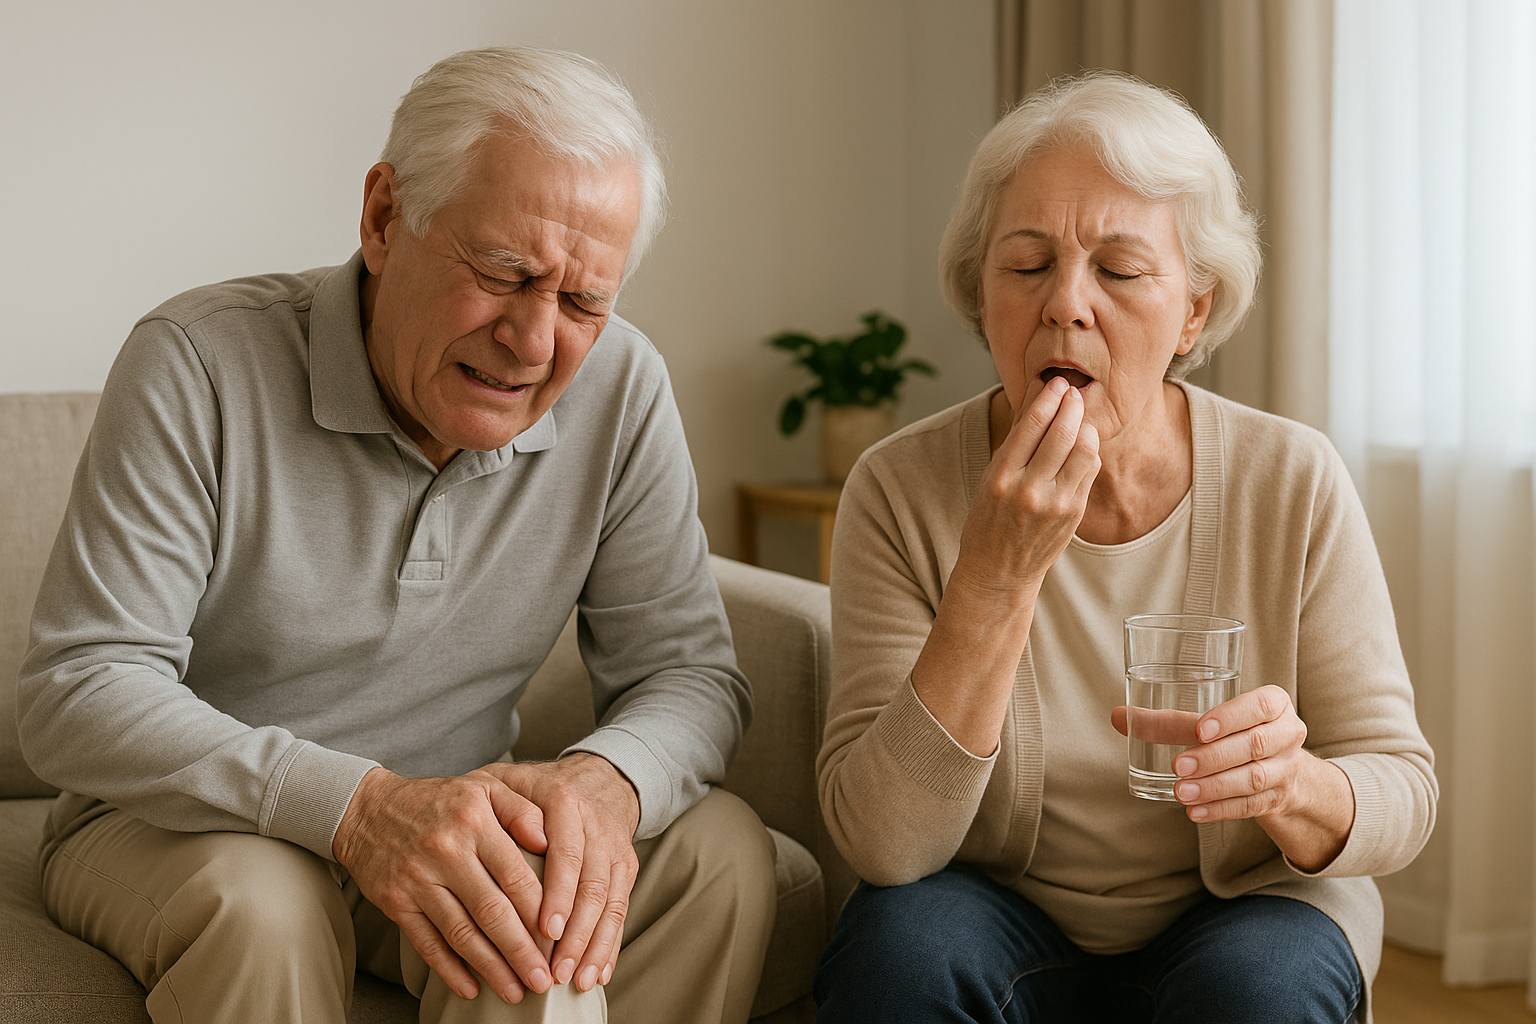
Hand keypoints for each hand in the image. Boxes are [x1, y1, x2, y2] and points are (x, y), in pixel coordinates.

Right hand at [332, 767, 552, 1002]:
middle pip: (492, 912)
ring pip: (461, 933)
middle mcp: (447, 852)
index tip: (560, 939)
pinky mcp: (395, 902)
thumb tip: (551, 842)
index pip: (516, 875)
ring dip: (491, 968)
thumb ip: (521, 810)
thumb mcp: (484, 787)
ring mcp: (418, 880)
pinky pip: (426, 943)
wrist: (368, 809)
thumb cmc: (438, 800)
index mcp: (475, 823)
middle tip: (543, 980)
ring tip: (516, 991)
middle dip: (521, 951)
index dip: (540, 911)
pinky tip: (471, 989)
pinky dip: (449, 970)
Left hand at [481, 754, 640, 992]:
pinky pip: (621, 909)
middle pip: (592, 885)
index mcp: (565, 802)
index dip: (559, 893)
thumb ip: (499, 802)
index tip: (546, 929)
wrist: (596, 779)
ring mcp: (615, 849)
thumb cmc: (538, 788)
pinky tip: (599, 972)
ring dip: (594, 945)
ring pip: (610, 902)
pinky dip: (611, 944)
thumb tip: (503, 840)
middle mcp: (596, 826)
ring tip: (575, 980)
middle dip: (576, 933)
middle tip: (556, 969)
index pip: (566, 852)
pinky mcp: (626, 868)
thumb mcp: (510, 780)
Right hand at [950, 375, 1100, 600]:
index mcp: (1000, 477)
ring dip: (1085, 426)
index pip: (1031, 425)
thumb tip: (1037, 396)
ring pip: (1085, 449)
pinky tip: (1080, 446)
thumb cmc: (989, 518)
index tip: (1057, 383)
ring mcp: (1055, 504)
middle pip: (1063, 433)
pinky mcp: (1074, 513)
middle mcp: (1029, 490)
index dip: (1049, 398)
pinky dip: (1089, 451)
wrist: (998, 570)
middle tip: (1074, 392)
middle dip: (1073, 405)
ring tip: (1079, 419)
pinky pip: (1090, 470)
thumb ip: (1016, 439)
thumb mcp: (990, 477)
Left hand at [1110, 685, 1355, 870]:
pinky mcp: (1278, 798)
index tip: (1199, 730)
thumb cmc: (1236, 733)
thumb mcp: (1213, 720)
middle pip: (1254, 745)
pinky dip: (1220, 810)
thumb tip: (1118, 716)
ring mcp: (1286, 769)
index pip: (1261, 706)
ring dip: (1214, 787)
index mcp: (1275, 705)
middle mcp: (1288, 734)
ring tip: (1181, 791)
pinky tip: (1195, 812)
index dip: (1231, 717)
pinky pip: (1251, 806)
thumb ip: (1169, 721)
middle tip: (1178, 765)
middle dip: (1214, 757)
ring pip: (1253, 779)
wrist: (1282, 769)